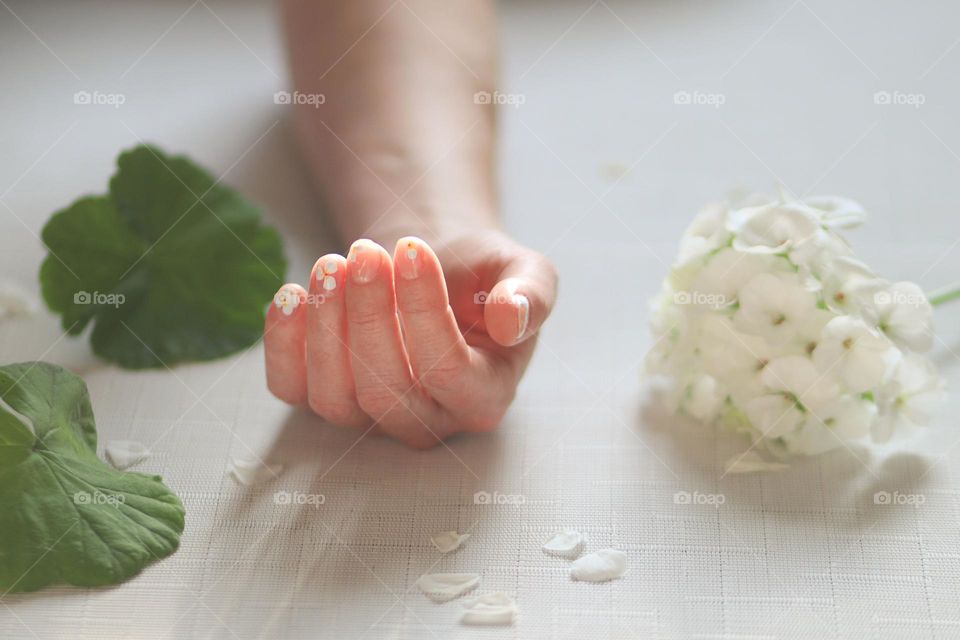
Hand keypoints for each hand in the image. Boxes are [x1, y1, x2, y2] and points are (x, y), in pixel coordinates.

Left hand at [264, 230, 557, 447]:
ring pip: (336, 398)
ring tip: (331, 264)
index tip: (412, 247)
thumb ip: (532, 294)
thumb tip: (512, 319)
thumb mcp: (524, 271)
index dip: (424, 311)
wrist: (434, 268)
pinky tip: (291, 294)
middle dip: (368, 315)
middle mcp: (427, 419)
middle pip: (387, 391)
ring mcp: (371, 415)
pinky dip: (282, 344)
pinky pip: (292, 389)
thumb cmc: (481, 276)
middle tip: (364, 251)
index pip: (448, 371)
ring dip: (326, 325)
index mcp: (483, 396)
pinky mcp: (325, 396)